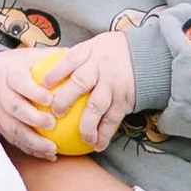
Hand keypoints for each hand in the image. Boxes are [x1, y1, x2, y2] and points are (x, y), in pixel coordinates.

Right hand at [0, 44, 58, 155]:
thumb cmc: (17, 67)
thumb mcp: (30, 56)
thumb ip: (52, 57)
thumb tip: (79, 55)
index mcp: (10, 75)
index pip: (20, 82)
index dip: (33, 91)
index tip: (50, 99)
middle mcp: (2, 95)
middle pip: (15, 108)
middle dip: (32, 118)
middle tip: (52, 124)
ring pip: (14, 129)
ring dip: (33, 141)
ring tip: (52, 149)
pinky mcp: (0, 127)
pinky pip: (15, 141)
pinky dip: (31, 150)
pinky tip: (50, 156)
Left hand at [38, 31, 136, 150]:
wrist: (147, 54)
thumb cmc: (112, 52)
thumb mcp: (95, 45)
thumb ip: (77, 58)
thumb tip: (49, 72)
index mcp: (90, 52)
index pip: (69, 60)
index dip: (55, 72)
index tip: (43, 85)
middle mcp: (101, 67)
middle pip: (80, 83)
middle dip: (65, 99)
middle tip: (56, 114)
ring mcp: (113, 84)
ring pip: (97, 106)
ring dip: (86, 125)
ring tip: (80, 138)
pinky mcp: (125, 99)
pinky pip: (113, 119)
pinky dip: (105, 134)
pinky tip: (98, 145)